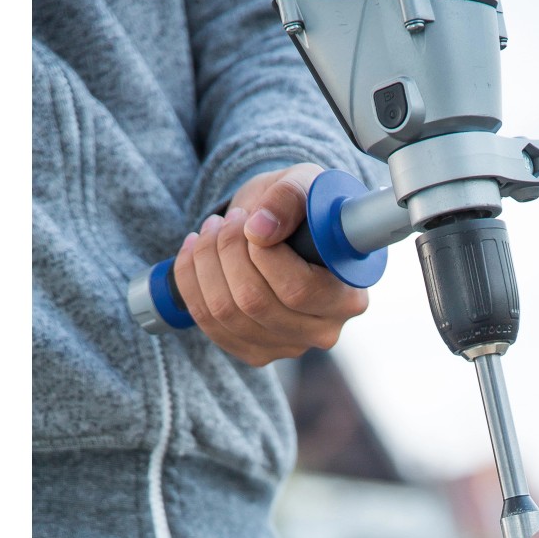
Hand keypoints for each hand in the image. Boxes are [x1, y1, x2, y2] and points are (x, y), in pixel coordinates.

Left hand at [172, 163, 369, 366]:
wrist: (288, 231)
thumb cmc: (304, 209)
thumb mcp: (303, 184)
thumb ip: (288, 197)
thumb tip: (259, 228)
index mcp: (348, 297)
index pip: (298, 289)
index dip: (262, 254)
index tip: (248, 220)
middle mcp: (323, 331)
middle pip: (256, 303)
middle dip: (226, 252)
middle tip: (226, 220)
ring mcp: (290, 346)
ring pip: (227, 313)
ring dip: (205, 263)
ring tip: (210, 230)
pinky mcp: (258, 353)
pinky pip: (210, 325)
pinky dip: (191, 284)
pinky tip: (195, 254)